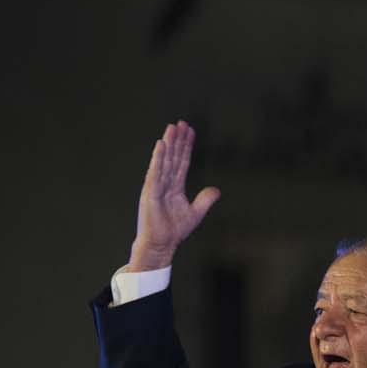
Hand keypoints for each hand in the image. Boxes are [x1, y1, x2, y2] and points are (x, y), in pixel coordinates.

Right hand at [127, 120, 220, 270]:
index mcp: (175, 187)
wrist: (162, 244)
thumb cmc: (174, 231)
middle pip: (173, 157)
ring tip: (171, 128)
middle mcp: (164, 183)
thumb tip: (216, 190)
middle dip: (177, 140)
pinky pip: (155, 173)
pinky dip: (158, 159)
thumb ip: (205, 200)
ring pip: (164, 161)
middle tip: (181, 123)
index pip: (182, 162)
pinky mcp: (150, 193)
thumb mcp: (195, 213)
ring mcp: (156, 187)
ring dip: (168, 144)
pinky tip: (161, 146)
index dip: (186, 147)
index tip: (190, 131)